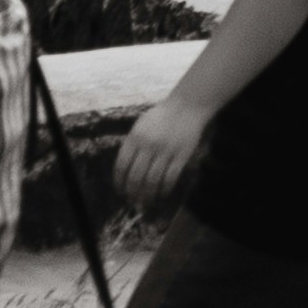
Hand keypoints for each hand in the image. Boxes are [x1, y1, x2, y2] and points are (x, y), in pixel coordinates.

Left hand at [118, 86, 207, 219]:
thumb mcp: (142, 125)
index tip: (120, 191)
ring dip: (148, 195)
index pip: (121, 166)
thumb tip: (123, 170)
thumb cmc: (163, 115)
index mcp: (135, 137)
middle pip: (135, 177)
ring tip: (146, 201)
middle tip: (133, 200)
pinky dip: (165, 189)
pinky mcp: (181, 155)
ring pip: (152, 181)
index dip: (119, 182)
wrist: (188, 105)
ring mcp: (166, 150)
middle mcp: (149, 145)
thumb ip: (132, 144)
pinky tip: (163, 194)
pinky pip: (170, 178)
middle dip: (132, 193)